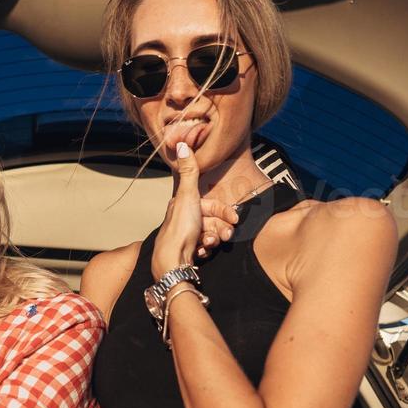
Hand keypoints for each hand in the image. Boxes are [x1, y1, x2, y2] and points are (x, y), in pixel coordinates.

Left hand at [152, 141, 233, 276]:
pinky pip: (204, 248)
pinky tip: (202, 253)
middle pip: (213, 221)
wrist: (172, 262)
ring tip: (209, 244)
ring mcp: (185, 236)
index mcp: (183, 204)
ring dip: (213, 239)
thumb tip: (181, 144)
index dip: (225, 211)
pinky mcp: (187, 252)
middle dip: (221, 228)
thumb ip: (189, 171)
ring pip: (210, 234)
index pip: (211, 205)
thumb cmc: (179, 229)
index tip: (235, 219)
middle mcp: (183, 219)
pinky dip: (206, 250)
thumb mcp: (187, 195)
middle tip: (226, 236)